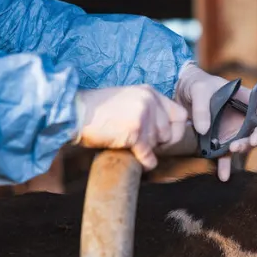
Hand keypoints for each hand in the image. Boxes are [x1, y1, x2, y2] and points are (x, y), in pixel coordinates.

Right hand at [72, 85, 188, 170]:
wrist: (75, 114)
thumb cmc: (98, 112)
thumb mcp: (128, 102)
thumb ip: (148, 111)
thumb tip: (168, 132)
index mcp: (150, 92)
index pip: (180, 115)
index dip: (175, 131)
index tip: (163, 139)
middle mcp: (150, 101)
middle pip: (170, 133)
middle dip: (158, 144)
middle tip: (140, 144)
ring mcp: (143, 115)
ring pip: (159, 145)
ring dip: (146, 151)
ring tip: (129, 145)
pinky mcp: (135, 132)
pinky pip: (149, 156)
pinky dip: (144, 163)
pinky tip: (136, 160)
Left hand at [174, 62, 256, 180]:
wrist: (181, 95)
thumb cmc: (196, 85)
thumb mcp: (199, 89)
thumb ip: (202, 107)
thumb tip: (204, 130)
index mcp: (243, 98)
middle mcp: (243, 116)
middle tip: (252, 140)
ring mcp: (233, 131)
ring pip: (245, 143)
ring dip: (242, 148)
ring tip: (232, 149)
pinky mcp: (221, 142)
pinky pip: (225, 156)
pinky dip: (225, 166)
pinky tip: (223, 176)